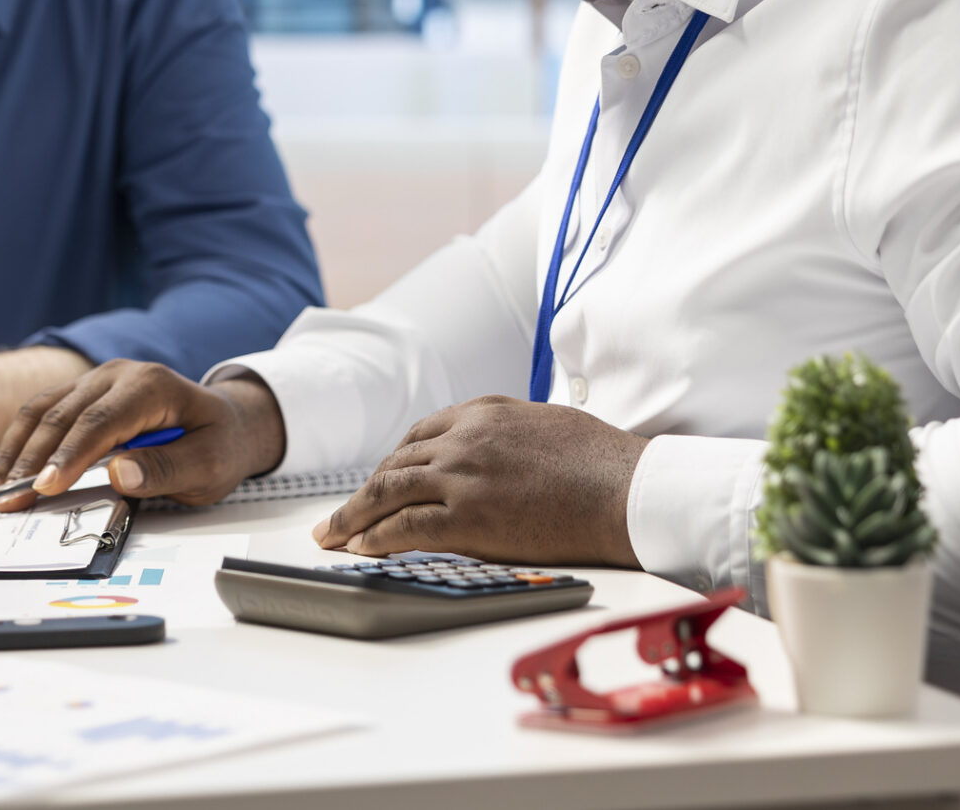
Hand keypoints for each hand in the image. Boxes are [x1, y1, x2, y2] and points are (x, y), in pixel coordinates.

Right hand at [0, 360, 286, 508]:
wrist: (225, 423)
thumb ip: (166, 469)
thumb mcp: (209, 465)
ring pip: (43, 410)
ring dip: (17, 450)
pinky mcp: (82, 393)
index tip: (46, 487)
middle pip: (63, 415)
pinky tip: (5, 471)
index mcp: (150, 386)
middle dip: (32, 460)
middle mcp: (117, 375)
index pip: (100, 421)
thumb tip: (119, 473)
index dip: (69, 455)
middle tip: (8, 500)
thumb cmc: (218, 445)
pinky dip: (21, 442)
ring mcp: (96, 380)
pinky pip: (42, 412)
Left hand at [310, 396, 646, 566]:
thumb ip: (508, 434)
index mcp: (482, 411)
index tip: (378, 485)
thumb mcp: (546, 423)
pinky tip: (360, 549)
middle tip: (337, 518)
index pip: (419, 436)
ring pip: (388, 492)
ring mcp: (462, 474)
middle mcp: (463, 436)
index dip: (393, 465)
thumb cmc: (603, 461)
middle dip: (363, 493)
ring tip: (331, 537)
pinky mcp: (468, 515)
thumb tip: (498, 451)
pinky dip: (374, 538)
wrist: (627, 489)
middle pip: (396, 464)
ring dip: (352, 517)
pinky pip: (405, 527)